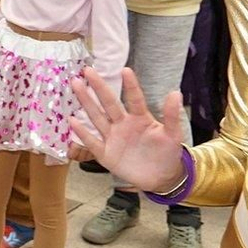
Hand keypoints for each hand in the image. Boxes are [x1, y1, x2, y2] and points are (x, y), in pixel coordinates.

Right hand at [70, 68, 185, 191]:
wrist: (160, 177)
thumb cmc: (167, 153)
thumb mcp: (173, 135)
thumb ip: (172, 116)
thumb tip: (175, 93)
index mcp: (140, 118)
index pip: (134, 99)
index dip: (130, 85)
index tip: (125, 70)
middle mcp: (123, 124)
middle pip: (109, 103)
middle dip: (98, 87)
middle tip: (87, 70)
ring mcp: (113, 138)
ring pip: (97, 117)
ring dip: (86, 102)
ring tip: (76, 84)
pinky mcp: (105, 154)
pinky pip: (92, 142)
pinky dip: (82, 133)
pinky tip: (72, 121)